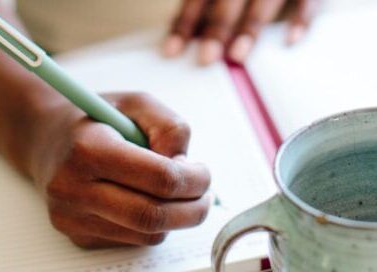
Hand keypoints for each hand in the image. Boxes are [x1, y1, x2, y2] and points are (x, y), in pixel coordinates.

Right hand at [30, 93, 210, 248]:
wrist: (46, 141)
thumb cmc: (96, 120)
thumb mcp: (136, 103)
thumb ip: (169, 127)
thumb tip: (185, 167)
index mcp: (88, 150)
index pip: (158, 179)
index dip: (193, 179)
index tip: (203, 172)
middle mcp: (73, 189)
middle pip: (152, 216)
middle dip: (193, 210)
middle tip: (204, 196)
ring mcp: (72, 218)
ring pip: (146, 235)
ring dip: (174, 219)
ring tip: (177, 195)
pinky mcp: (77, 236)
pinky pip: (132, 241)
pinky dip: (151, 225)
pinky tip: (145, 201)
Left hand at [162, 0, 318, 64]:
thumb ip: (207, 6)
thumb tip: (186, 39)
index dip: (184, 24)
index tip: (171, 52)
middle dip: (217, 29)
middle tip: (206, 58)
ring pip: (265, 0)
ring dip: (250, 28)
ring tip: (237, 56)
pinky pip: (308, 0)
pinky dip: (302, 19)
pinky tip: (290, 40)